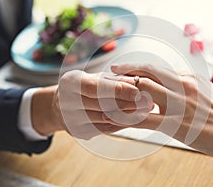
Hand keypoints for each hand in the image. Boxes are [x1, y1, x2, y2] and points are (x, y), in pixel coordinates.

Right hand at [31, 70, 151, 139]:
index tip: (138, 90)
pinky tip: (135, 118)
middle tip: (149, 101)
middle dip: (129, 103)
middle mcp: (66, 103)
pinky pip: (106, 128)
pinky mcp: (79, 133)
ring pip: (107, 119)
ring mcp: (71, 120)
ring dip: (130, 115)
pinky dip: (123, 123)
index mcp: (69, 83)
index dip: (118, 90)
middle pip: (103, 105)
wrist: (63, 104)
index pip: (96, 88)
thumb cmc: (85, 86)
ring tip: (147, 109)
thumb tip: (137, 83)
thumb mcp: (97, 78)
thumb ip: (115, 80)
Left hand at [108, 63, 212, 160]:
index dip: (137, 66)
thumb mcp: (206, 91)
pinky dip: (126, 118)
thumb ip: (188, 84)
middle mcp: (181, 86)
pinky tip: (114, 119)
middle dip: (125, 70)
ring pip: (141, 92)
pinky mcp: (175, 125)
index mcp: (188, 78)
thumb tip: (174, 80)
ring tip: (107, 94)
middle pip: (146, 72)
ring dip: (123, 92)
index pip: (156, 67)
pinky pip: (144, 119)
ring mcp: (177, 105)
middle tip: (110, 71)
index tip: (124, 67)